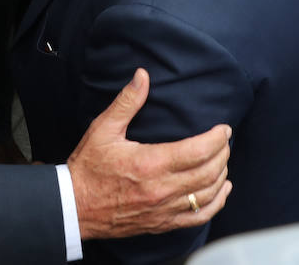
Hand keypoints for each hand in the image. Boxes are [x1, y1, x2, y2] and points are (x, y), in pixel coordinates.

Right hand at [69, 68, 231, 238]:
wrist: (74, 206)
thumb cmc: (88, 167)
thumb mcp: (104, 129)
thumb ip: (127, 102)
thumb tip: (143, 75)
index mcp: (150, 163)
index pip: (197, 151)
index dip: (217, 138)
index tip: (224, 128)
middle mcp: (161, 189)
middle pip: (208, 172)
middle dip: (222, 153)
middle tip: (224, 140)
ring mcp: (164, 209)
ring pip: (207, 194)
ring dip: (221, 175)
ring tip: (223, 159)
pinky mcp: (162, 223)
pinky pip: (198, 217)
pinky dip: (215, 203)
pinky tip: (221, 190)